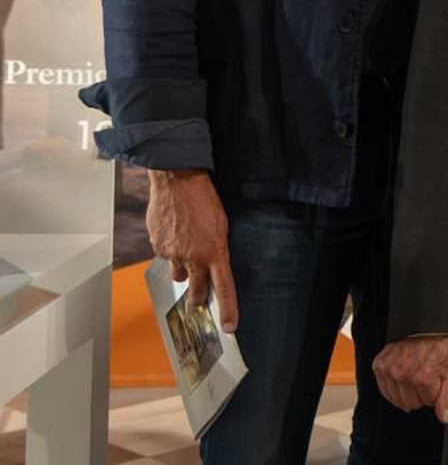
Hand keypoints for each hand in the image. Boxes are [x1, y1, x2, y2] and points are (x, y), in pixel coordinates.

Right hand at [146, 169, 237, 332]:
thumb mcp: (221, 225)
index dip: (227, 310)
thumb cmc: (204, 200)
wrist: (177, 181)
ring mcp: (172, 253)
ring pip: (178, 273)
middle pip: (196, 290)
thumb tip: (210, 263)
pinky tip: (175, 232)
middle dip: (197, 296)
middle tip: (198, 298)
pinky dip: (170, 250)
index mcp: (214, 252)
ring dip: (183, 268)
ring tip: (187, 248)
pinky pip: (165, 255)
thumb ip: (215, 249)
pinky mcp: (157, 246)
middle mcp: (193, 257)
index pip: (224, 288)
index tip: (230, 327)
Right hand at [373, 335, 447, 423]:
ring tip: (414, 374)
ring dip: (406, 392)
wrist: (426, 324)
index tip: (436, 377)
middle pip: (412, 403)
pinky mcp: (379, 365)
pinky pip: (384, 390)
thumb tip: (443, 418)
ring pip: (397, 400)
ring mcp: (389, 370)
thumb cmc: (441, 344)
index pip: (429, 403)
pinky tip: (401, 377)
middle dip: (421, 393)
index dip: (435, 392)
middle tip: (426, 375)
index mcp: (423, 378)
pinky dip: (393, 387)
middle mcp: (403, 375)